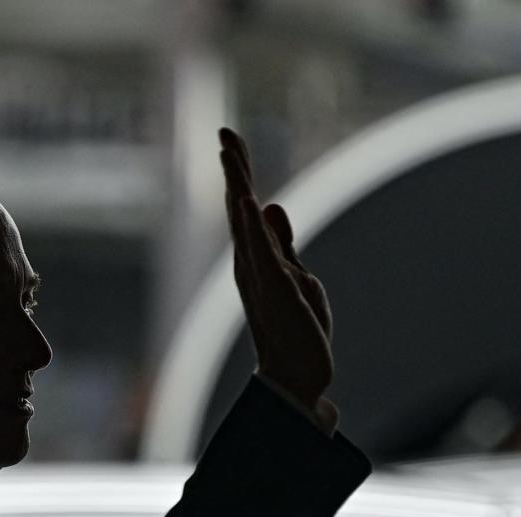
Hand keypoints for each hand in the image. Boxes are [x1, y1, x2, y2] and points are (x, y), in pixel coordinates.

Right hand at [218, 127, 334, 425]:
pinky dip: (254, 226)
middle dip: (234, 170)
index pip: (246, 208)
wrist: (297, 378)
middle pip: (239, 208)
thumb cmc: (296, 331)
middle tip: (224, 134)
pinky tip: (249, 199)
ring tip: (229, 154)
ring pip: (245, 225)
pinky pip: (263, 253)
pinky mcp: (277, 292)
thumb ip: (282, 242)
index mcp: (258, 260)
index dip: (239, 172)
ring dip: (238, 186)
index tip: (230, 139)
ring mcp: (262, 279)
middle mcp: (252, 266)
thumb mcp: (296, 275)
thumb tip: (270, 204)